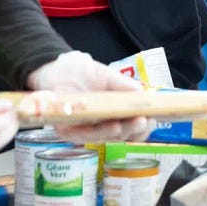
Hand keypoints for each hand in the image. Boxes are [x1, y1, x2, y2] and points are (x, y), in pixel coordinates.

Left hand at [28, 51, 151, 141]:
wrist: (54, 69)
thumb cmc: (82, 73)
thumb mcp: (108, 77)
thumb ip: (125, 86)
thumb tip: (145, 94)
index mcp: (114, 114)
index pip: (133, 126)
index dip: (144, 126)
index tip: (152, 119)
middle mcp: (100, 125)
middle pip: (121, 135)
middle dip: (134, 130)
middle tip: (144, 122)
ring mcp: (84, 130)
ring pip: (105, 137)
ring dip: (119, 132)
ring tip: (131, 124)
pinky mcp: (66, 130)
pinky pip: (83, 135)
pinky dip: (97, 132)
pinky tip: (112, 126)